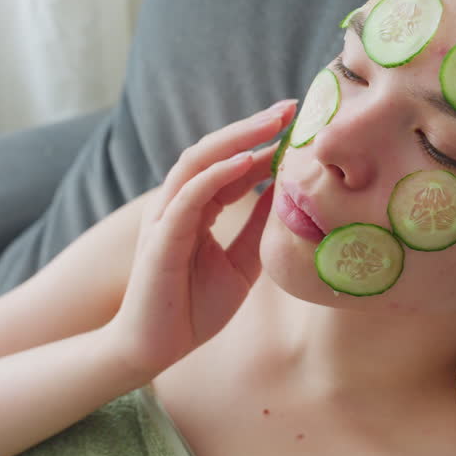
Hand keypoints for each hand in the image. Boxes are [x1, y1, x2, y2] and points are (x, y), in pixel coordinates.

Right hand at [107, 99, 297, 377]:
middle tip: (290, 108)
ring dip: (236, 139)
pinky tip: (246, 160)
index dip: (262, 142)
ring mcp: (165, 217)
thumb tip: (289, 196)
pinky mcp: (161, 238)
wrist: (155, 348)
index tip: (300, 125)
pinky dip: (216, 175)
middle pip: (212, 150)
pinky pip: (189, 196)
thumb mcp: (240, 264)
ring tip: (273, 123)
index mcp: (194, 208)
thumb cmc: (193, 309)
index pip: (228, 163)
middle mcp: (176, 204)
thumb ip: (257, 230)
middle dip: (251, 127)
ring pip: (198, 162)